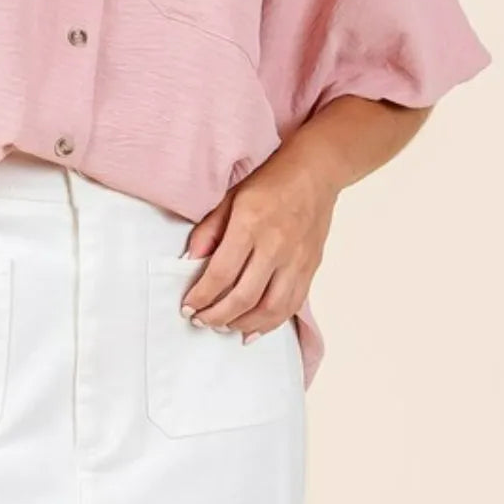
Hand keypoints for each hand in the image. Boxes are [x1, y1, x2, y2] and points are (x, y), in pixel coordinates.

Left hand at [178, 157, 339, 341]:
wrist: (315, 173)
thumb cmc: (269, 182)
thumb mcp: (229, 197)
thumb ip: (208, 231)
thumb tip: (190, 261)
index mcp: (250, 224)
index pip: (222, 272)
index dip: (202, 295)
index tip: (187, 307)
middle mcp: (275, 245)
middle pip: (244, 296)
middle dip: (217, 315)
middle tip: (200, 321)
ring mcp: (296, 259)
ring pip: (270, 308)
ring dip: (243, 324)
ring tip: (223, 326)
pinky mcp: (310, 268)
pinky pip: (291, 305)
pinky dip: (270, 323)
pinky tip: (252, 330)